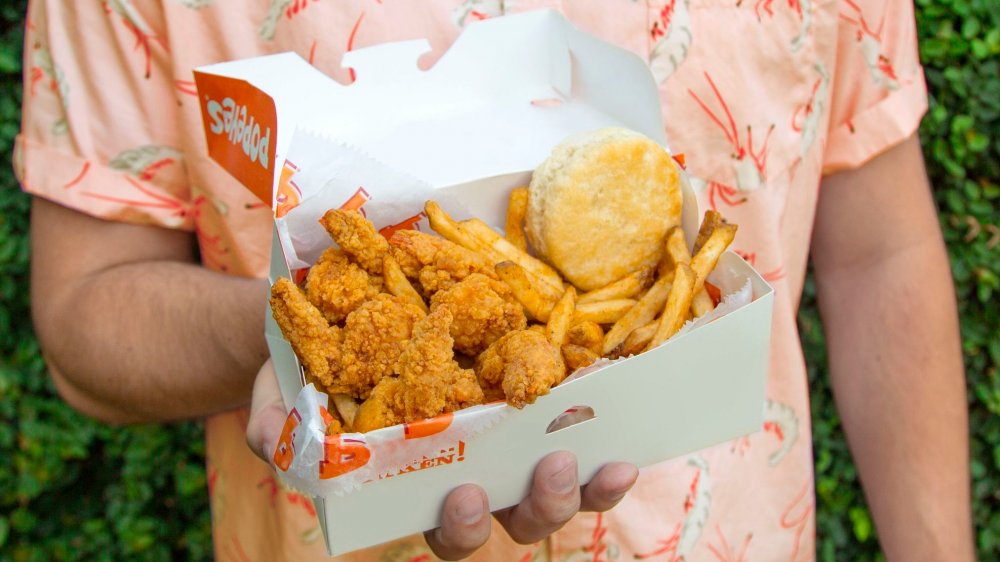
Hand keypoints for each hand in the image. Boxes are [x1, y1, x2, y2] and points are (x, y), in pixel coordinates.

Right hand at [245, 360, 638, 560]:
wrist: (336, 313)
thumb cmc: (310, 371)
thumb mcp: (283, 396)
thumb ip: (277, 428)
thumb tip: (273, 441)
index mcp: (417, 482)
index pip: (448, 526)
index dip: (461, 527)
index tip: (462, 498)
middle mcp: (471, 463)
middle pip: (518, 513)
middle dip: (540, 505)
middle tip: (549, 468)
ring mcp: (505, 425)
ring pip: (557, 474)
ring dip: (584, 477)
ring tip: (598, 453)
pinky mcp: (527, 375)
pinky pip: (573, 407)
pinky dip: (600, 413)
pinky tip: (617, 395)